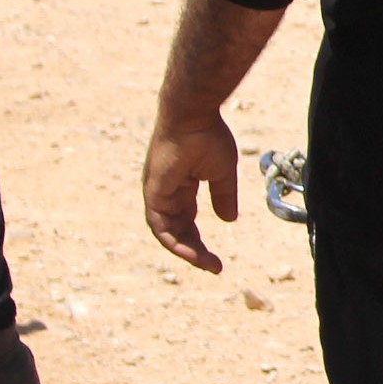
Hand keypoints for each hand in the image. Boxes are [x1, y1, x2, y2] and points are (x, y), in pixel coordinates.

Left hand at [143, 113, 236, 274]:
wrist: (193, 117)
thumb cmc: (208, 136)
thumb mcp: (222, 172)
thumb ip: (224, 196)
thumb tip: (229, 220)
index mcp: (180, 188)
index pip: (187, 222)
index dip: (200, 241)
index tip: (218, 259)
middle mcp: (165, 195)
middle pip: (178, 231)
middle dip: (195, 251)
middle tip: (214, 266)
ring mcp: (157, 195)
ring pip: (167, 233)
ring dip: (186, 251)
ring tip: (207, 264)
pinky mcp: (154, 194)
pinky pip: (160, 226)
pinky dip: (174, 242)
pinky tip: (190, 253)